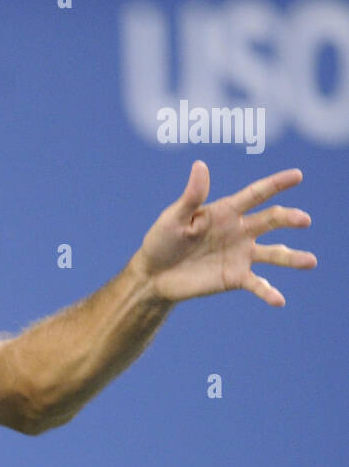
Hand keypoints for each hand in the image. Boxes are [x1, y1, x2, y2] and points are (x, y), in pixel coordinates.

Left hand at [135, 161, 316, 306]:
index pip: (256, 194)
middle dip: (288, 218)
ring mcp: (240, 255)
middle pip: (271, 220)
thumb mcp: (174, 217)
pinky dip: (268, 292)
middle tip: (304, 220)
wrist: (154, 276)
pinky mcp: (234, 278)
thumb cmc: (162, 241)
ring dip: (292, 257)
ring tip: (311, 261)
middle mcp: (239, 230)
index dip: (277, 184)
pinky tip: (279, 301)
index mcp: (226, 211)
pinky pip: (256, 284)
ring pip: (273, 254)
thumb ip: (191, 196)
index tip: (297, 175)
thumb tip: (200, 165)